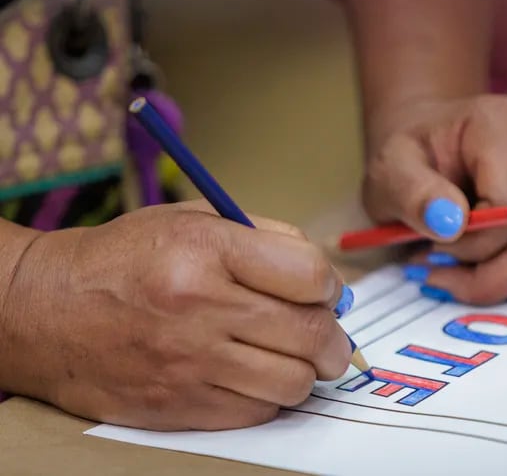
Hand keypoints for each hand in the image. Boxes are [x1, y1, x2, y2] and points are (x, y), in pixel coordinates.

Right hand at [1, 200, 352, 430]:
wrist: (48, 310)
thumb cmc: (128, 259)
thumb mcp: (195, 220)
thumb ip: (268, 240)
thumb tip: (329, 282)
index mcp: (207, 250)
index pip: (310, 275)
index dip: (329, 286)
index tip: (325, 293)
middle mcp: (200, 307)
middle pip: (312, 335)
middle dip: (334, 339)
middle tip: (329, 339)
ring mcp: (189, 363)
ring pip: (294, 382)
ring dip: (305, 371)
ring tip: (289, 357)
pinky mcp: (178, 406)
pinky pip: (258, 411)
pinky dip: (268, 395)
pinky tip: (252, 374)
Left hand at [362, 95, 506, 304]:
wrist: (434, 142)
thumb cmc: (413, 156)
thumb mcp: (389, 172)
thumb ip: (412, 194)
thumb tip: (452, 224)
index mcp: (503, 123)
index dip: (473, 244)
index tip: (431, 246)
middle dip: (490, 275)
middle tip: (441, 278)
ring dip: (502, 277)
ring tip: (454, 268)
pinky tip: (481, 260)